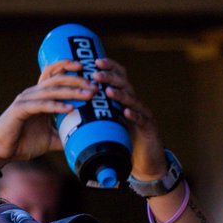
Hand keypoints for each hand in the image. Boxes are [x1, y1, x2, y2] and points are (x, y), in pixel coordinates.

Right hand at [0, 61, 94, 165]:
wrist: (0, 152)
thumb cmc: (22, 144)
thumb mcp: (49, 139)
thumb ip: (64, 136)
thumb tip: (83, 141)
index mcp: (39, 96)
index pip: (53, 75)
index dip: (67, 67)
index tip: (85, 68)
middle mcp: (32, 94)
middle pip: (57, 79)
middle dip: (77, 80)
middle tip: (94, 86)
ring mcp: (25, 100)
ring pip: (51, 91)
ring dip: (72, 92)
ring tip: (88, 95)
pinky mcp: (20, 110)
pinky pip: (42, 105)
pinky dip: (56, 106)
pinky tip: (70, 109)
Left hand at [93, 58, 165, 179]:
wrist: (147, 161)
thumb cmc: (126, 142)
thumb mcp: (111, 124)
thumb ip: (98, 115)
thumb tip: (72, 110)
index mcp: (126, 99)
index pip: (120, 77)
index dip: (110, 67)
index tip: (95, 61)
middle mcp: (136, 103)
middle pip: (124, 84)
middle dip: (110, 77)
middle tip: (95, 74)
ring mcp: (144, 114)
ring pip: (133, 100)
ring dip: (120, 94)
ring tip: (107, 91)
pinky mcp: (149, 129)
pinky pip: (141, 120)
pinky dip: (134, 115)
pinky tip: (126, 113)